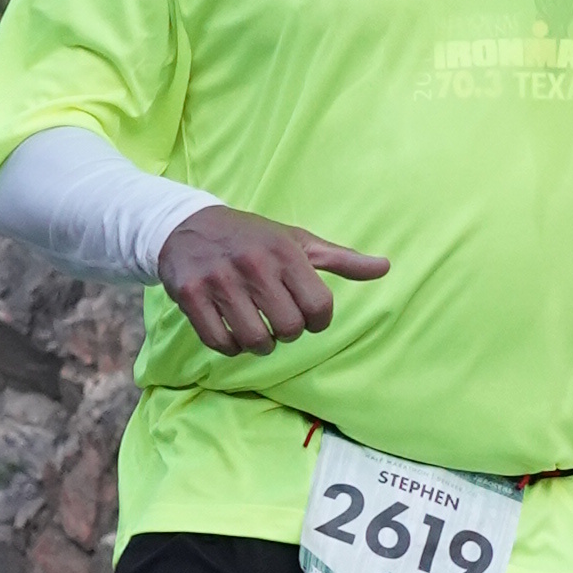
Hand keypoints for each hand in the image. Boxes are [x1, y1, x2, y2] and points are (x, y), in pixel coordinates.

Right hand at [158, 206, 389, 356]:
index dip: (318, 320)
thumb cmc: (253, 238)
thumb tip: (385, 267)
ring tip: (256, 328)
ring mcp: (220, 281)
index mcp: (285, 251)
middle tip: (278, 319)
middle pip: (289, 329)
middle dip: (288, 332)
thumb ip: (342, 259)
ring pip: (255, 341)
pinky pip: (221, 343)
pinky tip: (232, 330)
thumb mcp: (298, 241)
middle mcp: (254, 265)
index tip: (307, 314)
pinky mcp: (191, 296)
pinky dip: (231, 346)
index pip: (319, 306)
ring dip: (259, 343)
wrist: (187, 225)